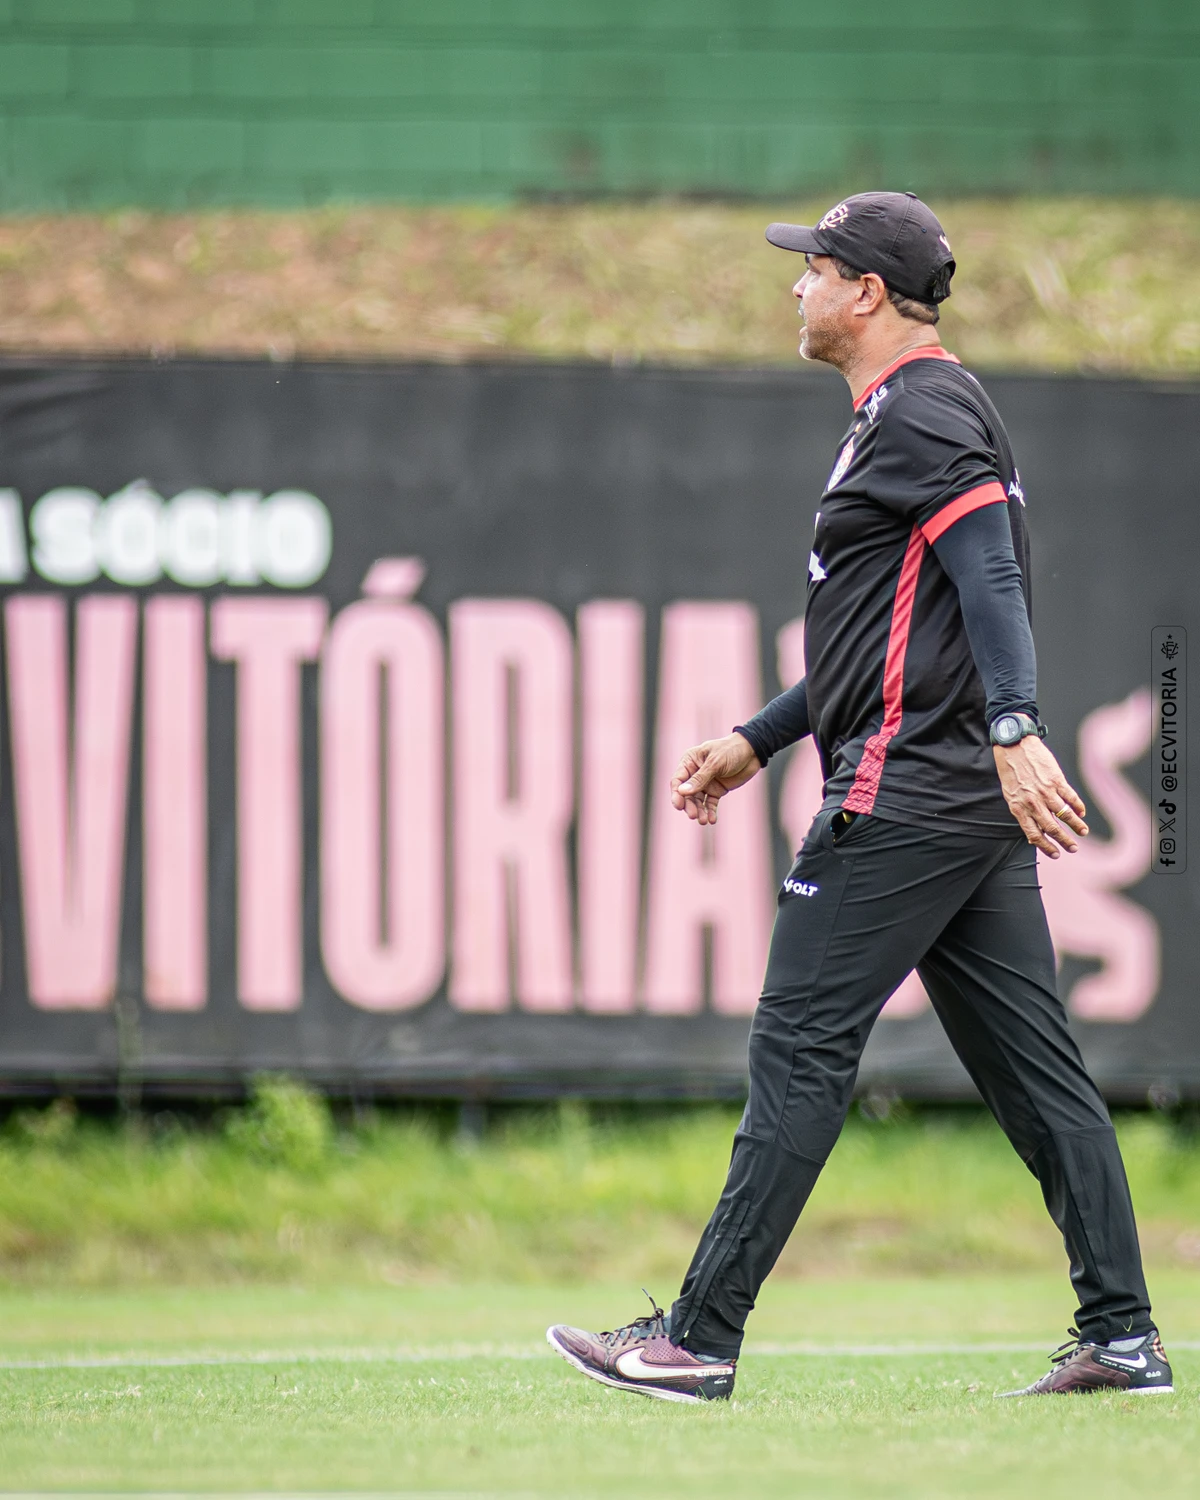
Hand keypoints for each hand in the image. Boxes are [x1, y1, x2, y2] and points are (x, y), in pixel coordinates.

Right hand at [670, 732, 760, 824]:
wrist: (752, 751)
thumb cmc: (731, 750)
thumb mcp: (715, 763)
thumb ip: (700, 778)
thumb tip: (682, 792)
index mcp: (690, 762)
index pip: (678, 780)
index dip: (676, 794)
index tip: (679, 806)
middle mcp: (695, 773)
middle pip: (686, 794)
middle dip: (689, 806)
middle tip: (694, 816)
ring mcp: (706, 783)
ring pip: (698, 801)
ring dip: (699, 811)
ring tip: (704, 821)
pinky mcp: (716, 791)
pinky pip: (710, 803)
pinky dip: (710, 812)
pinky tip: (712, 820)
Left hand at [992, 737, 1088, 856]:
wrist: (1014, 745)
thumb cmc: (1010, 771)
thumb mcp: (1010, 795)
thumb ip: (1021, 812)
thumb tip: (1032, 834)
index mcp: (1019, 808)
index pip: (1033, 834)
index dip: (1046, 847)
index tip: (1056, 854)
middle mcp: (1032, 802)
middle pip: (1052, 828)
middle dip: (1064, 841)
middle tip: (1073, 848)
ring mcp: (1045, 791)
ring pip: (1065, 814)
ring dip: (1076, 825)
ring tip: (1083, 832)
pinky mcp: (1056, 780)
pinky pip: (1071, 797)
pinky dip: (1078, 807)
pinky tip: (1081, 812)